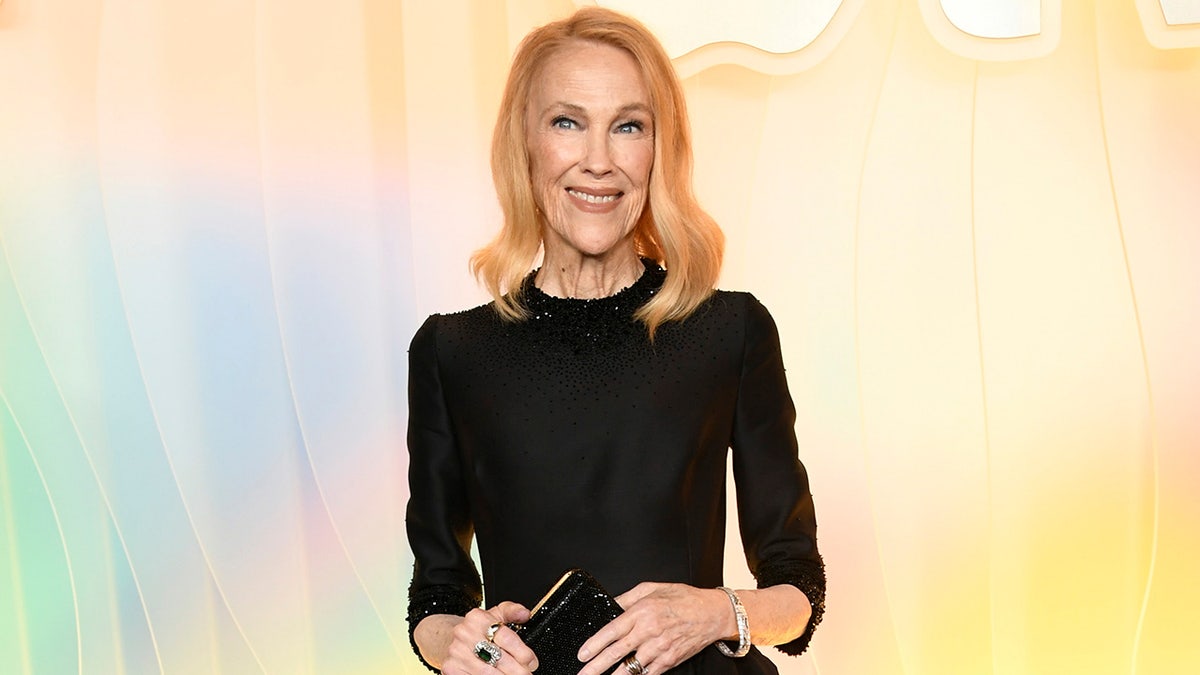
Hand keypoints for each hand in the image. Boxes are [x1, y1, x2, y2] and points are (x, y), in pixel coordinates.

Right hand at [439, 603, 538, 674]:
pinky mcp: (451, 668)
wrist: (447, 638)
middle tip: (527, 674)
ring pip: (487, 672)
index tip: (532, 662)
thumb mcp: (493, 614)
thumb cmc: (476, 629)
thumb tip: (525, 614)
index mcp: (477, 618)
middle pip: (498, 658)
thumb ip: (511, 611)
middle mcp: (465, 634)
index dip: (523, 653)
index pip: (506, 637)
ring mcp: (456, 652)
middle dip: (517, 670)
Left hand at [576, 583, 731, 674]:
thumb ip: (628, 598)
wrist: (712, 613)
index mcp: (642, 612)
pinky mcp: (669, 660)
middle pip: (617, 653)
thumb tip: (610, 606)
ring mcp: (660, 649)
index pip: (612, 631)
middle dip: (596, 666)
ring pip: (631, 668)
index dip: (594, 644)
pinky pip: (648, 673)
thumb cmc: (683, 599)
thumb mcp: (652, 588)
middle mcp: (649, 632)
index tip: (582, 654)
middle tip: (583, 674)